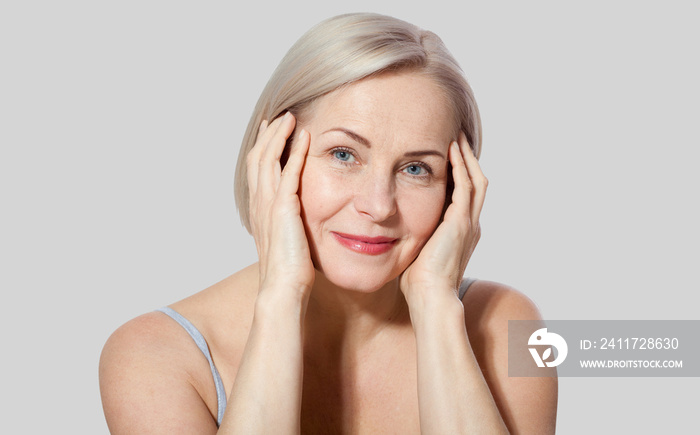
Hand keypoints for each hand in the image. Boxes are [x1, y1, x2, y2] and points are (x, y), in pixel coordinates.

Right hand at [246, 112, 314, 298]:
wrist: (283, 290)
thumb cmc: (288, 273)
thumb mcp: (286, 243)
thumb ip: (288, 226)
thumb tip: (296, 222)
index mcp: (259, 211)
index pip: (256, 171)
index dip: (261, 148)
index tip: (269, 132)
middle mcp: (259, 204)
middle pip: (257, 158)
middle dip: (267, 135)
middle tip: (277, 116)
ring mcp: (269, 205)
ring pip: (268, 159)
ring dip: (279, 136)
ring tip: (290, 117)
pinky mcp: (284, 208)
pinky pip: (290, 172)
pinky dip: (296, 151)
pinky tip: (305, 136)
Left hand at [400, 132, 486, 301]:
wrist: (430, 297)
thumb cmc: (418, 283)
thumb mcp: (417, 252)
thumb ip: (414, 237)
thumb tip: (393, 229)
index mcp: (461, 233)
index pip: (464, 195)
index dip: (459, 174)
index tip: (448, 157)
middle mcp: (470, 225)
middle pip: (476, 183)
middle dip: (467, 160)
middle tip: (457, 139)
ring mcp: (468, 223)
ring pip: (475, 180)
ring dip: (466, 158)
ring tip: (457, 138)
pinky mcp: (460, 223)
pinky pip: (465, 186)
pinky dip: (460, 166)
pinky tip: (451, 151)